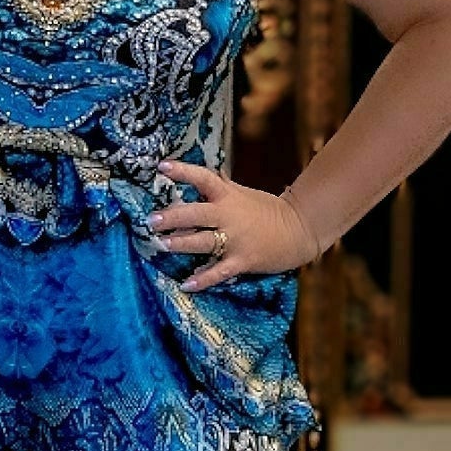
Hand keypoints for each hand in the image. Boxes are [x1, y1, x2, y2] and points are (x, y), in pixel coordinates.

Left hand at [148, 160, 320, 291]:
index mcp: (228, 195)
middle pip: (195, 214)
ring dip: (180, 244)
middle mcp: (229, 215)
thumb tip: (194, 185)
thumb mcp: (242, 194)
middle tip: (151, 220)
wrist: (299, 230)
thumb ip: (219, 189)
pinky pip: (218, 272)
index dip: (183, 171)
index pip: (203, 178)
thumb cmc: (267, 210)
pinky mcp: (242, 261)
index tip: (162, 167)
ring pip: (202, 242)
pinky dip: (202, 279)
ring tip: (162, 245)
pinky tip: (186, 284)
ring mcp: (235, 240)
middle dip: (172, 217)